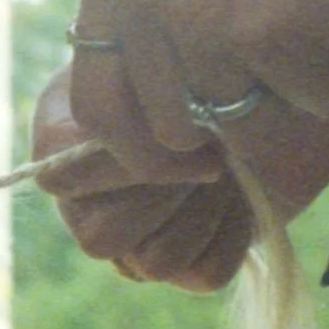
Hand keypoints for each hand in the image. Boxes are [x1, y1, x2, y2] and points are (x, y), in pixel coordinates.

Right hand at [32, 67, 328, 290]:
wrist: (268, 88)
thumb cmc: (192, 63)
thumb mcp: (136, 55)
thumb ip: (105, 87)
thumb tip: (101, 139)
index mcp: (67, 157)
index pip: (60, 182)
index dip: (115, 163)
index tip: (171, 130)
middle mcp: (95, 212)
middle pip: (101, 239)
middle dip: (162, 192)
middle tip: (206, 150)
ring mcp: (143, 248)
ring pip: (154, 263)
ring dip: (202, 210)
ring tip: (228, 170)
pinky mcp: (198, 267)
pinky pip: (207, 273)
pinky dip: (236, 233)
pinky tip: (245, 197)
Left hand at [65, 0, 328, 177]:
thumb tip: (173, 97)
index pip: (94, 92)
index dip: (138, 142)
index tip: (187, 155)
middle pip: (157, 125)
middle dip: (213, 141)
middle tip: (265, 123)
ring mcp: (197, 10)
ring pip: (235, 122)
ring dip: (287, 96)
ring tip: (324, 29)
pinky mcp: (267, 31)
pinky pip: (306, 103)